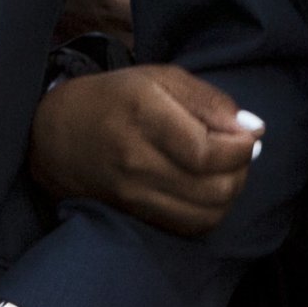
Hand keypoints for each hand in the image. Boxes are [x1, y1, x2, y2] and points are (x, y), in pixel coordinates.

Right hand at [28, 64, 261, 235]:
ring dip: (228, 193)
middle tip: (237, 151)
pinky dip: (209, 212)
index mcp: (144, 114)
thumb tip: (253, 129)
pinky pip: (189, 227)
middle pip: (216, 187)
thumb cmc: (112, 99)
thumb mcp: (158, 79)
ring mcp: (134, 194)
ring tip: (222, 170)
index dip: (242, 148)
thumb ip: (209, 100)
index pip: (210, 151)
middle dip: (241, 170)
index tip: (248, 134)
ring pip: (208, 213)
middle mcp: (137, 159)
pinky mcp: (134, 216)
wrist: (54, 135)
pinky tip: (203, 189)